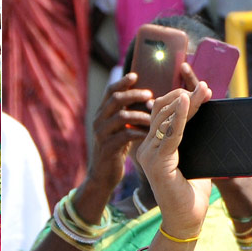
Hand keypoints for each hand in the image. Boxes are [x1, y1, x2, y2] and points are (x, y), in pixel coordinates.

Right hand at [86, 74, 154, 197]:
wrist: (102, 175)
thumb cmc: (115, 150)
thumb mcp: (118, 129)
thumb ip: (125, 115)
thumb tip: (143, 99)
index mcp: (102, 114)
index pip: (109, 91)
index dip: (122, 82)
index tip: (136, 75)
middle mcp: (98, 121)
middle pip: (115, 100)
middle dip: (133, 95)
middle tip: (150, 94)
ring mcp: (101, 134)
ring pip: (120, 117)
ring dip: (139, 115)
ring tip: (153, 117)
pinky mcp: (107, 148)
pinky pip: (124, 136)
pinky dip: (138, 133)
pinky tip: (149, 134)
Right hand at [136, 66, 213, 237]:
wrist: (187, 221)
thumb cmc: (191, 193)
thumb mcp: (194, 159)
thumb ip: (193, 140)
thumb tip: (207, 118)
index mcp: (153, 145)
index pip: (162, 113)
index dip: (179, 98)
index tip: (200, 89)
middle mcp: (146, 147)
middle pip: (162, 111)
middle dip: (184, 96)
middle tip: (205, 88)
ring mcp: (149, 155)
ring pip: (165, 118)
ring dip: (186, 102)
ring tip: (202, 91)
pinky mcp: (157, 163)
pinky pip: (170, 134)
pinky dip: (179, 117)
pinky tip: (186, 102)